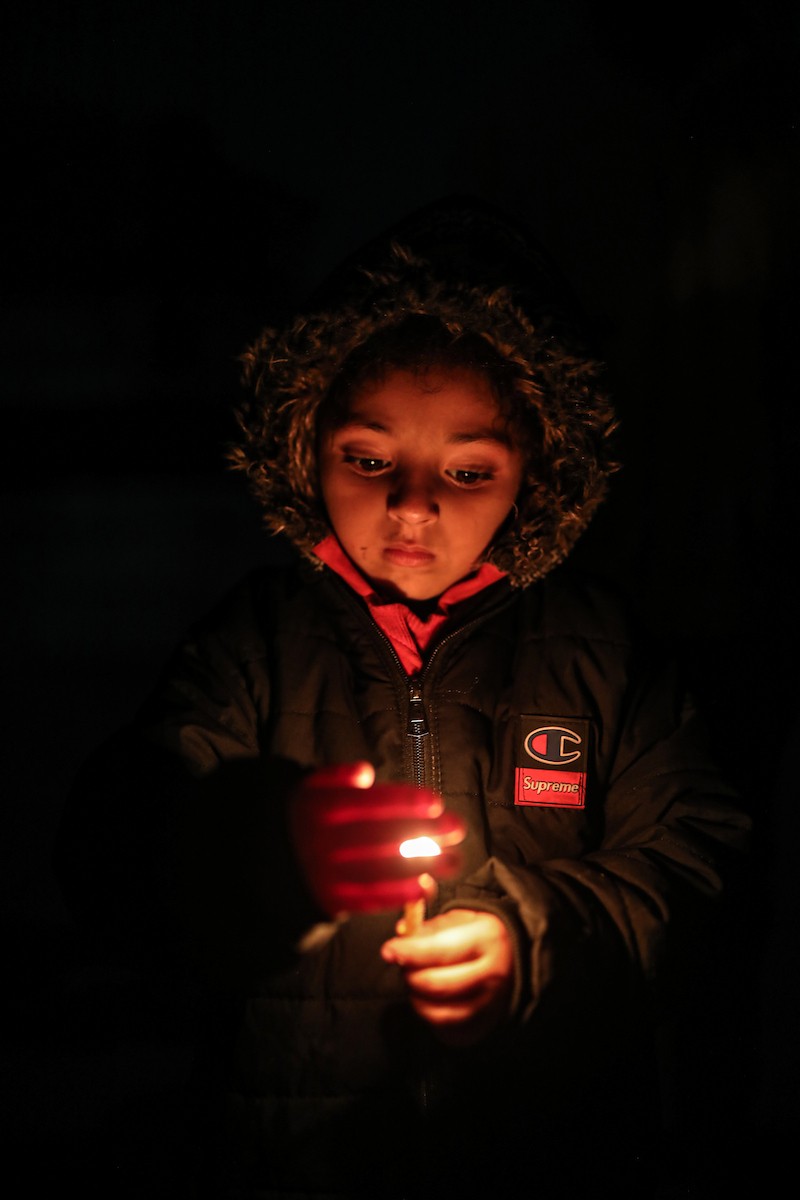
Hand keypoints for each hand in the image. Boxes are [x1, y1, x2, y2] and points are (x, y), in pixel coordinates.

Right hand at [287, 762, 464, 917]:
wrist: (270, 859)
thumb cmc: (308, 817)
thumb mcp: (312, 788)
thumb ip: (339, 778)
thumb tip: (365, 774)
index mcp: (317, 806)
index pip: (365, 803)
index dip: (402, 802)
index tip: (436, 803)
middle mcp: (319, 840)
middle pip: (378, 835)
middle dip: (422, 832)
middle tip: (457, 828)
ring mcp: (322, 872)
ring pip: (376, 869)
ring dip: (419, 866)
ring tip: (453, 861)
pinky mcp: (328, 899)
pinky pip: (365, 899)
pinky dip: (396, 895)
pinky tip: (425, 887)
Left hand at [380, 908, 513, 1045]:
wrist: (510, 960)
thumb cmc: (476, 936)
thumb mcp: (458, 919)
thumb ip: (428, 925)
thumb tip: (402, 931)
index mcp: (487, 937)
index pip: (440, 949)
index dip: (409, 951)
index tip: (389, 950)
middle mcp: (492, 971)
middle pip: (435, 982)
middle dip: (409, 974)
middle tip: (401, 964)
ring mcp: (488, 1000)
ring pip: (436, 1008)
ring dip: (415, 994)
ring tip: (413, 977)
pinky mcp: (482, 1020)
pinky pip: (443, 1024)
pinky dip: (424, 1010)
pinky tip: (422, 995)